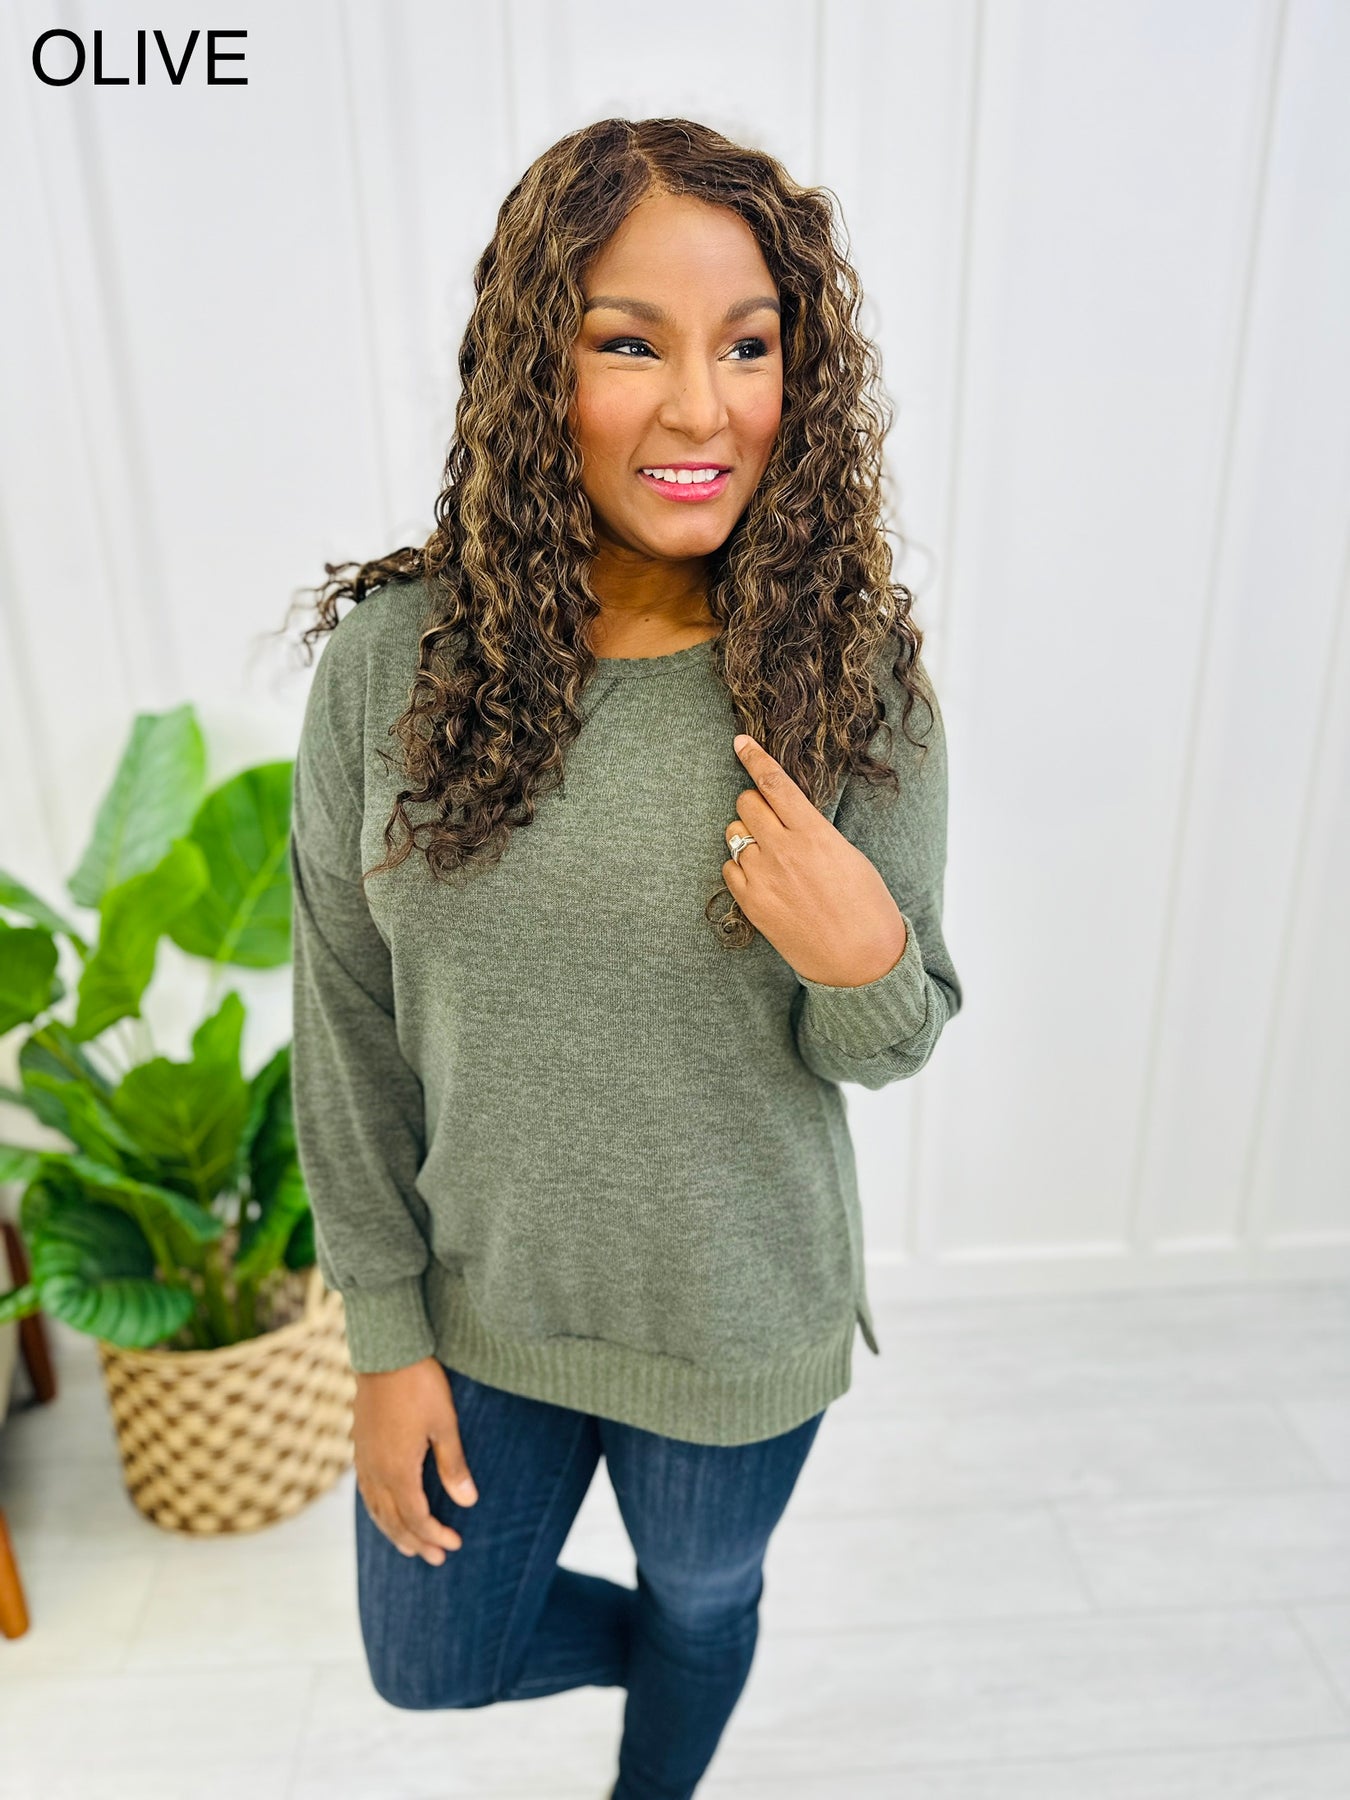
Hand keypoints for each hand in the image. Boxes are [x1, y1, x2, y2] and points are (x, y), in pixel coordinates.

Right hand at [353, 1358, 477, 1564]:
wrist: (386, 1352)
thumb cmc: (419, 1385)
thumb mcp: (444, 1424)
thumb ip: (453, 1466)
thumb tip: (468, 1502)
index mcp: (398, 1470)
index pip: (416, 1517)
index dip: (434, 1535)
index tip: (454, 1544)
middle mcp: (376, 1471)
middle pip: (394, 1520)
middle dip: (415, 1542)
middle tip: (436, 1558)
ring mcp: (364, 1459)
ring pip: (376, 1509)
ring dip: (393, 1531)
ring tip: (409, 1547)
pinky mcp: (359, 1446)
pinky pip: (366, 1491)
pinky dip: (377, 1510)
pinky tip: (385, 1510)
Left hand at [723, 734, 907, 986]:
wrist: (859, 962)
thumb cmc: (865, 906)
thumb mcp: (848, 854)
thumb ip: (812, 830)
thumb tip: (788, 813)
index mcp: (813, 834)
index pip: (774, 783)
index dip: (753, 757)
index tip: (739, 743)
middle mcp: (783, 851)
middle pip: (746, 803)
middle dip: (755, 804)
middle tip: (771, 820)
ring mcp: (762, 878)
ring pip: (734, 834)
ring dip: (748, 837)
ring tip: (773, 857)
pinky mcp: (751, 904)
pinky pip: (728, 868)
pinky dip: (741, 867)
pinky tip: (763, 880)